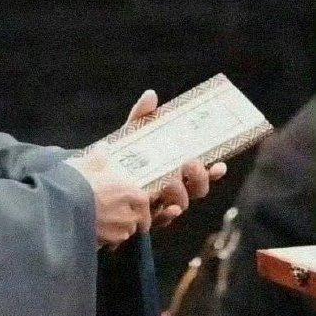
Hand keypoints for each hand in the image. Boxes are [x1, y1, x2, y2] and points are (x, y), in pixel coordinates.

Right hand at [65, 151, 150, 249]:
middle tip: (123, 215)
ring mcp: (112, 229)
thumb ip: (97, 157)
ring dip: (121, 229)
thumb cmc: (75, 181)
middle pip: (135, 219)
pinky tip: (99, 232)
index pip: (143, 200)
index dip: (144, 206)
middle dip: (132, 219)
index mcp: (124, 190)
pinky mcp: (100, 241)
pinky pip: (110, 242)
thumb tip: (103, 149)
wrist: (58, 205)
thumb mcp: (86, 163)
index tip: (143, 210)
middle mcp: (123, 213)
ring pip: (124, 233)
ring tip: (110, 224)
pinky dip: (108, 239)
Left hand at [127, 88, 227, 227]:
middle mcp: (172, 189)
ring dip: (181, 193)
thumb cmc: (121, 157)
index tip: (220, 164)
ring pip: (181, 204)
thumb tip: (150, 95)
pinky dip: (168, 215)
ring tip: (171, 181)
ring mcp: (160, 203)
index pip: (200, 172)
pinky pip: (161, 220)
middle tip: (190, 163)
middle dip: (199, 178)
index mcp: (174, 169)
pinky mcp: (144, 216)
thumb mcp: (132, 136)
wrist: (95, 181)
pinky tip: (169, 209)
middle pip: (197, 189)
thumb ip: (141, 117)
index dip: (213, 171)